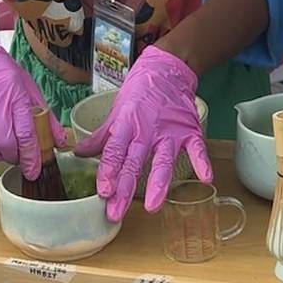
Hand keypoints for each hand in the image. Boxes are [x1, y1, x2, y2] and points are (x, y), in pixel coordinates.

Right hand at [0, 26, 65, 179]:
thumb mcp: (28, 86)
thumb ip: (45, 115)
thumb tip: (59, 138)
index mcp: (13, 95)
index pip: (25, 134)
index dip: (31, 156)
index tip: (35, 168)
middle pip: (7, 144)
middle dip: (17, 158)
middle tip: (22, 159)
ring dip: (0, 155)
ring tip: (7, 152)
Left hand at [75, 46, 210, 221]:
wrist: (166, 70)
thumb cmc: (138, 93)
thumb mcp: (116, 112)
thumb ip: (101, 137)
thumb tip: (77, 154)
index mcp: (126, 124)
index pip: (114, 151)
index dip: (107, 171)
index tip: (102, 192)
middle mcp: (146, 129)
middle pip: (134, 161)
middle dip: (124, 188)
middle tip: (115, 212)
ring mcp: (169, 131)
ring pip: (163, 159)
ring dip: (159, 183)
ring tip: (153, 206)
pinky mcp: (189, 131)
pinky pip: (197, 148)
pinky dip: (202, 162)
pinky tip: (205, 178)